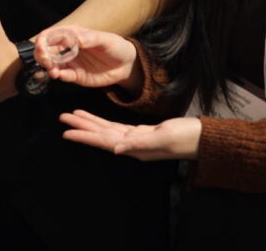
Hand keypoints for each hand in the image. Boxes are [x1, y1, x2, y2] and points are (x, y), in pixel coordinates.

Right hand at [34, 25, 140, 92]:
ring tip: (53, 72)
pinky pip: (63, 76)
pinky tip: (60, 76)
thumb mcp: (105, 40)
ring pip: (52, 64)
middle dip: (42, 55)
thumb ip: (90, 38)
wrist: (126, 64)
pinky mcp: (75, 75)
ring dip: (49, 68)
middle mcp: (67, 48)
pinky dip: (60, 76)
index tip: (41, 46)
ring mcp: (70, 62)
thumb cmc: (115, 46)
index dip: (43, 40)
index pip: (51, 35)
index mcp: (72, 34)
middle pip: (47, 50)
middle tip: (46, 61)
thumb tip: (75, 38)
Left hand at [60, 109, 201, 160]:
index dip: (84, 136)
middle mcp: (132, 145)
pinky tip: (97, 121)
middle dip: (81, 127)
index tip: (66, 132)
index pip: (103, 141)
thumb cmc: (186, 137)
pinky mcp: (142, 133)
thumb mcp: (163, 138)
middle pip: (100, 135)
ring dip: (90, 123)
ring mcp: (136, 140)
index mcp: (134, 147)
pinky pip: (117, 128)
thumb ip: (140, 143)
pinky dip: (105, 123)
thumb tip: (116, 149)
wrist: (202, 138)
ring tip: (74, 116)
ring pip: (107, 130)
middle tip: (63, 118)